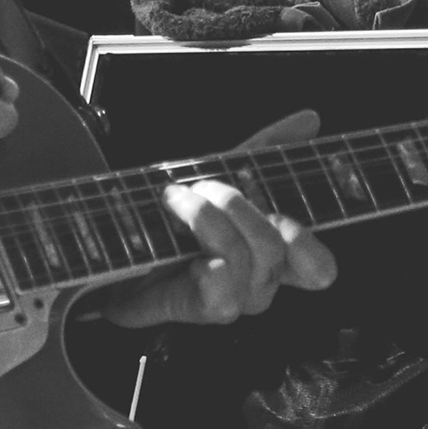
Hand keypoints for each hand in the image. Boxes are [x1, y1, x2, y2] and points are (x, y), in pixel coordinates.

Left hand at [100, 107, 336, 329]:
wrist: (107, 248)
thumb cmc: (166, 219)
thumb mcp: (218, 173)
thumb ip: (266, 149)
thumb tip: (310, 119)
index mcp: (271, 255)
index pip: (320, 267)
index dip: (311, 238)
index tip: (281, 201)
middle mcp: (259, 284)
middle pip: (279, 244)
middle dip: (236, 201)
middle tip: (199, 186)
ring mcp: (233, 300)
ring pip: (251, 254)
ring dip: (209, 214)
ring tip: (175, 200)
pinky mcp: (201, 310)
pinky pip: (223, 282)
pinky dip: (198, 239)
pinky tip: (172, 231)